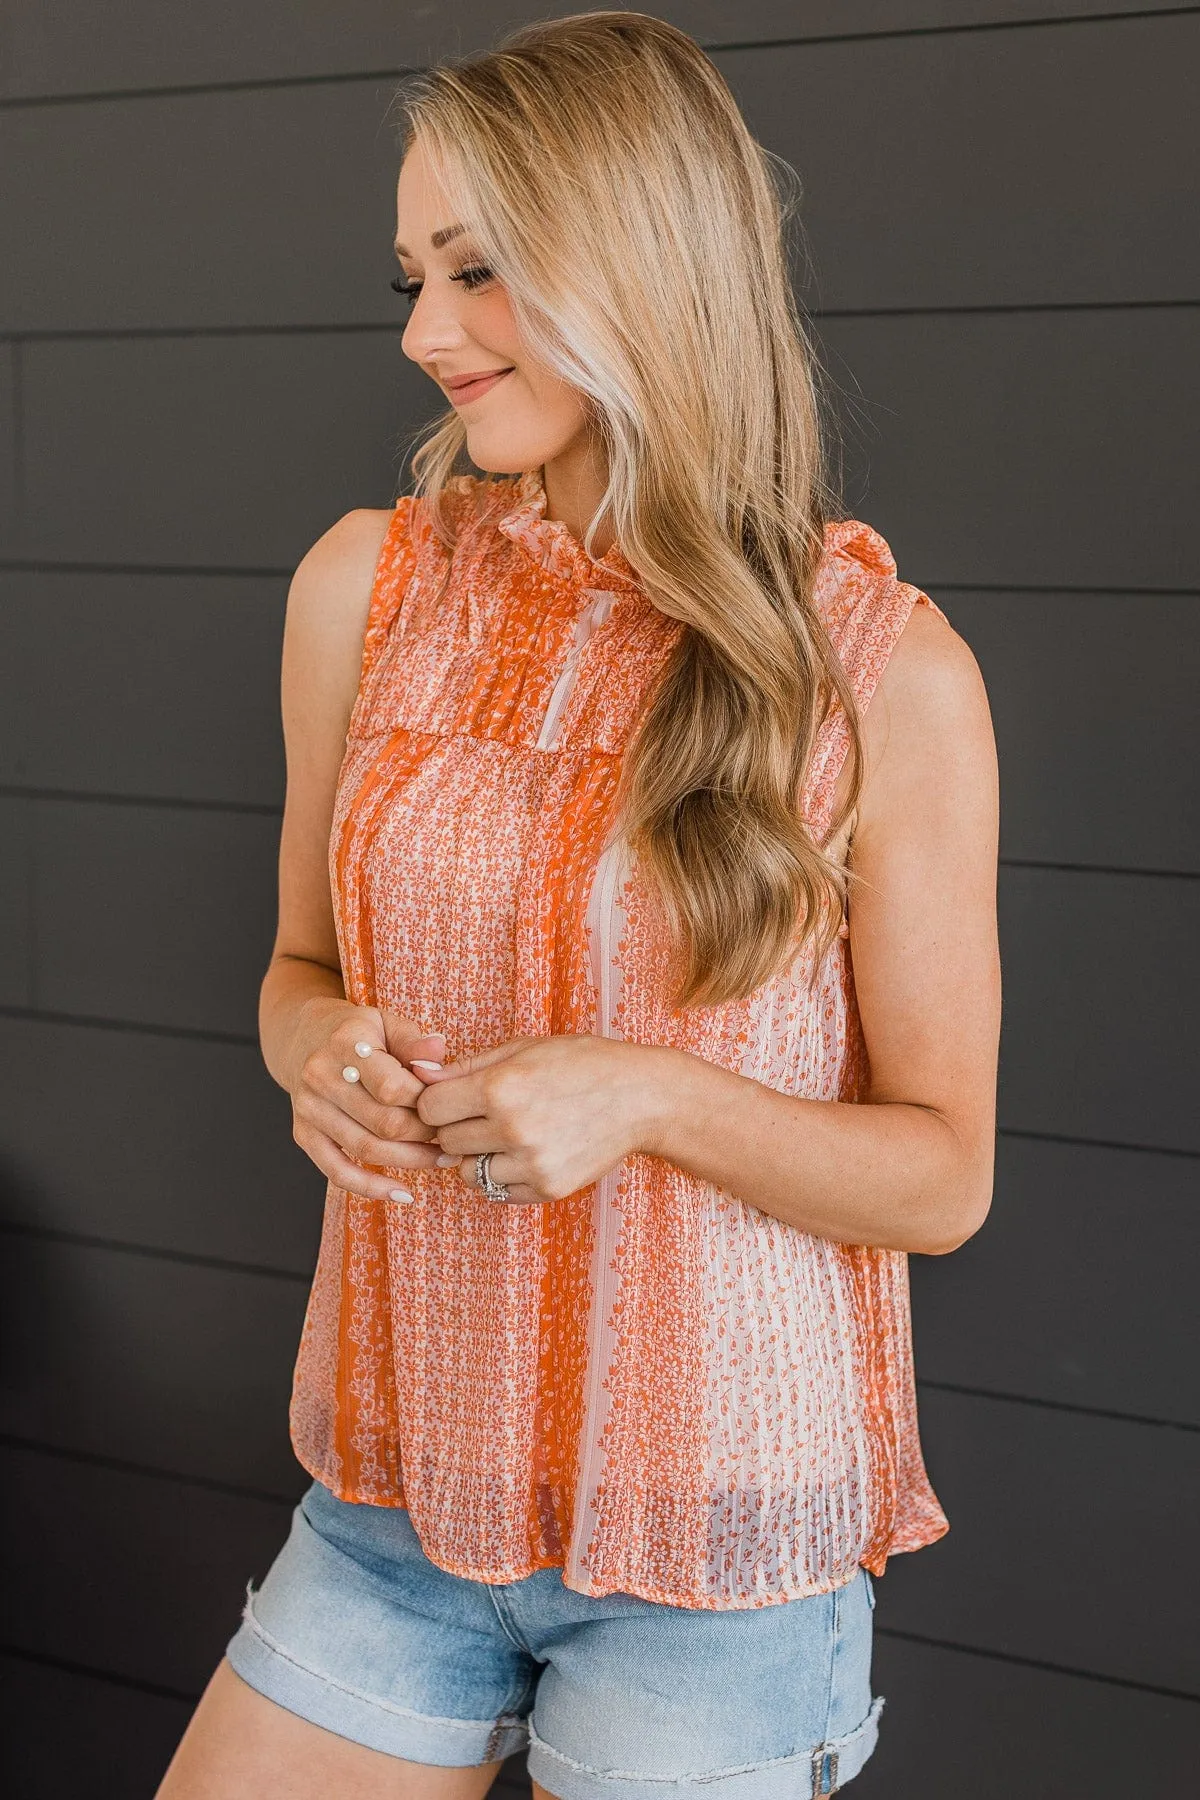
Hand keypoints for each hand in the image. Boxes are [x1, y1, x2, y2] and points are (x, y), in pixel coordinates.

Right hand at [289, 1002, 452, 1201]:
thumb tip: (439, 1052)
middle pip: (384, 1123)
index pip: (393, 1087)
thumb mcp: (387, 1023)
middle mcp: (320, 1077)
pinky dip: (371, 1188)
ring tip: (442, 1160)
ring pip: (367, 1150)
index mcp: (345, 1044)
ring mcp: (309, 1109)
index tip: (447, 1105)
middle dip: (425, 1135)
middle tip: (451, 1135)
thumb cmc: (358, 1032)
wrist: (304, 1038)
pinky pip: (337, 1171)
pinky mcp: (303, 1134)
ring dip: (411, 1161)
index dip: (427, 1103)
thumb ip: (413, 1041)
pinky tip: (403, 1194)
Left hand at [413, 1033, 666, 1204]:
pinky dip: (504, 1175)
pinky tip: (527, 1152)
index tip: (454, 1097)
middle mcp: (513, 1129)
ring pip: (469, 1172)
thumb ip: (467, 1065)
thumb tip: (418, 1073)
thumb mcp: (524, 1048)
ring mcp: (531, 1163)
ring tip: (507, 1134)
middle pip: (447, 1141)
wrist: (642, 1098)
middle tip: (484, 1114)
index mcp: (501, 1087)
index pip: (431, 1108)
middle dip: (458, 1128)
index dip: (437, 1102)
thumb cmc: (582, 1063)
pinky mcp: (548, 1188)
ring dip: (478, 1156)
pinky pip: (499, 1191)